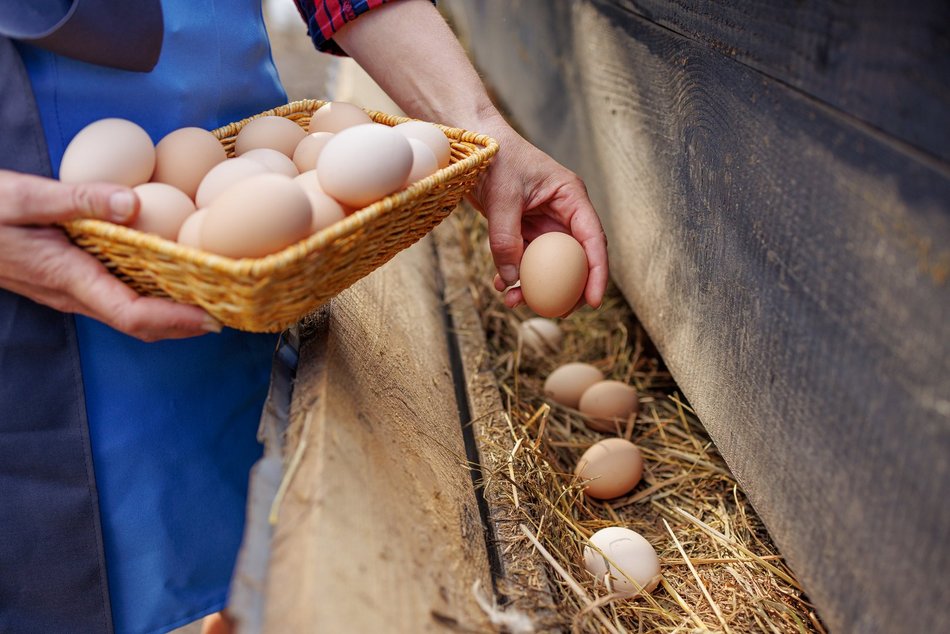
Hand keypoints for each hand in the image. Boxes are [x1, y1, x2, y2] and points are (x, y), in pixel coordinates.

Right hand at [0, 170, 219, 340]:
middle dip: (187, 323)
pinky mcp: (68, 282)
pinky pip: (117, 299)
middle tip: (232, 310)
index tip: (215, 319)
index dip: (177, 322)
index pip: (133, 314)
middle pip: (141, 323)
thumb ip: (79, 199)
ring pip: (130, 314)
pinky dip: (151, 298)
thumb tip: (133, 203)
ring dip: (172, 314)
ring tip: (214, 298)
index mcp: (69, 276)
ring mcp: (70, 292)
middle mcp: (74, 294)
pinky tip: (172, 278)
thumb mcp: (23, 195)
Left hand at [469, 121, 608, 311]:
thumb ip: (505, 239)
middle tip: (554, 312)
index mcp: (571, 197)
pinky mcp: (525, 228)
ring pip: (549, 264)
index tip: (594, 301)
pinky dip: (515, 274)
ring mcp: (544, 221)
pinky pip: (526, 258)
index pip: (593, 239)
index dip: (598, 273)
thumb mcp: (501, 198)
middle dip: (567, 289)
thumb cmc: (494, 158)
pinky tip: (500, 285)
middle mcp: (563, 211)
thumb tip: (512, 278)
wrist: (472, 144)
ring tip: (512, 301)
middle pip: (576, 258)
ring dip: (534, 285)